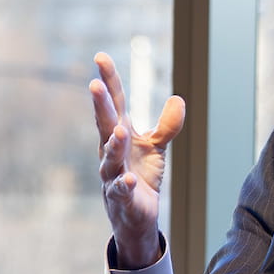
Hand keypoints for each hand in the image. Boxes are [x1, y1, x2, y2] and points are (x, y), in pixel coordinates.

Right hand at [91, 51, 186, 269]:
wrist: (135, 216)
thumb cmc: (140, 176)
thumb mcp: (156, 148)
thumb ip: (166, 125)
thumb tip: (178, 98)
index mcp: (119, 134)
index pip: (114, 104)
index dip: (109, 81)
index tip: (100, 58)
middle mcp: (111, 151)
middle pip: (105, 125)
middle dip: (100, 106)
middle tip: (95, 85)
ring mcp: (112, 175)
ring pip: (109, 158)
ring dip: (114, 145)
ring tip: (120, 130)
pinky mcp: (121, 198)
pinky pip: (120, 190)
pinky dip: (124, 184)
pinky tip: (129, 178)